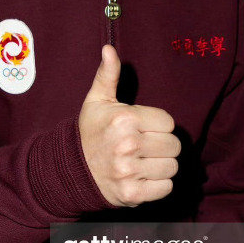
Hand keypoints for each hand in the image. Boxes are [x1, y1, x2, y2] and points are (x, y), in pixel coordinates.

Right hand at [79, 45, 179, 205]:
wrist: (70, 169)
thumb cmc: (90, 132)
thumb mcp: (97, 101)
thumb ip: (108, 75)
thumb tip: (109, 49)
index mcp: (124, 119)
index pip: (169, 122)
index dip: (158, 125)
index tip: (143, 128)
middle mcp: (128, 145)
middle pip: (174, 145)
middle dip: (162, 145)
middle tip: (146, 146)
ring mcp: (130, 171)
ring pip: (172, 167)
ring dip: (161, 165)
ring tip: (144, 162)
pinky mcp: (133, 193)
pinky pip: (166, 187)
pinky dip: (158, 185)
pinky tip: (143, 177)